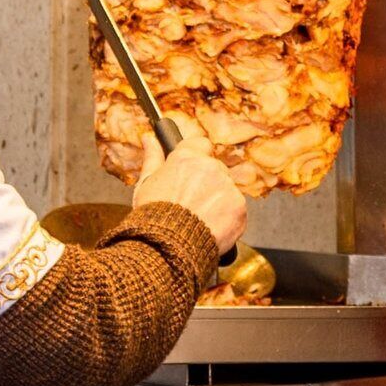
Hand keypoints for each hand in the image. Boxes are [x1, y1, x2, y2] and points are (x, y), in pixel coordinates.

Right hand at [130, 132, 249, 253]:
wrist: (168, 246)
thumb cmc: (153, 217)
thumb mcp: (146, 184)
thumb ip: (152, 157)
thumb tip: (149, 138)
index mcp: (187, 157)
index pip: (201, 144)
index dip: (197, 159)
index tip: (191, 173)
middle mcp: (210, 166)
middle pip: (215, 169)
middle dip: (207, 183)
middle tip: (191, 204)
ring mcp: (227, 186)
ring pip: (226, 189)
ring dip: (218, 201)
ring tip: (199, 219)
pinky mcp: (239, 206)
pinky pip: (236, 209)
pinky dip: (228, 218)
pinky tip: (211, 228)